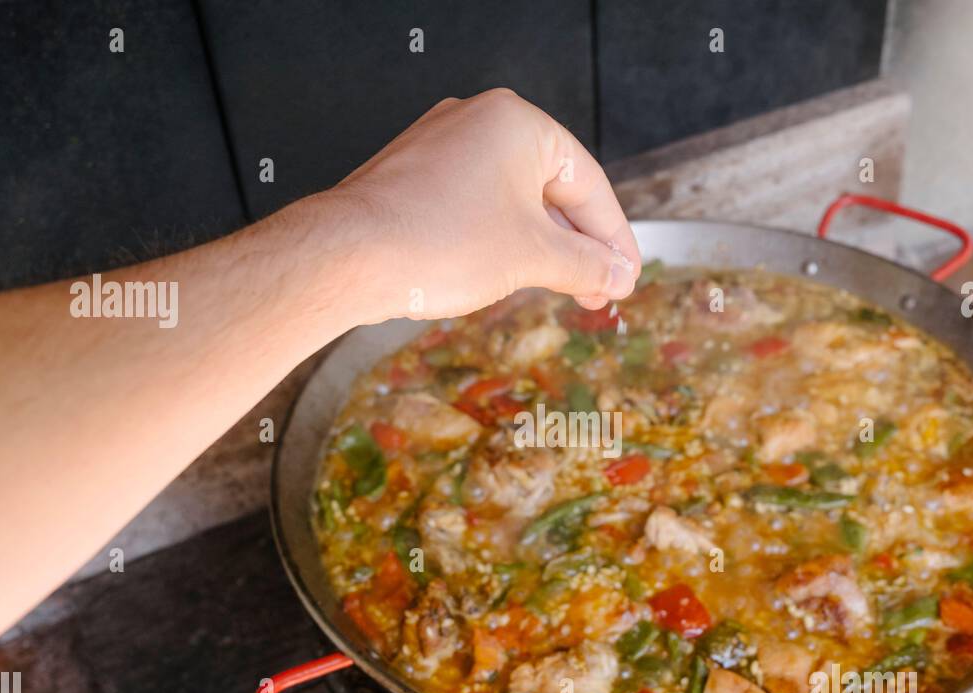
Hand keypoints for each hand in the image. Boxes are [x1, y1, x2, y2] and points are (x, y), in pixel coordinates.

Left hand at [320, 88, 640, 319]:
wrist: (347, 258)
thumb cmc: (437, 243)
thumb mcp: (532, 258)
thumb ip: (585, 265)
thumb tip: (616, 275)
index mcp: (518, 123)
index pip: (588, 183)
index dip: (614, 239)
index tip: (625, 276)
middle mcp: (479, 122)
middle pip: (551, 189)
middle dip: (578, 246)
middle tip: (599, 291)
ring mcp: (442, 146)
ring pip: (513, 199)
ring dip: (542, 246)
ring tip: (562, 288)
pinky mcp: (415, 176)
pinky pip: (476, 204)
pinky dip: (502, 238)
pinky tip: (512, 272)